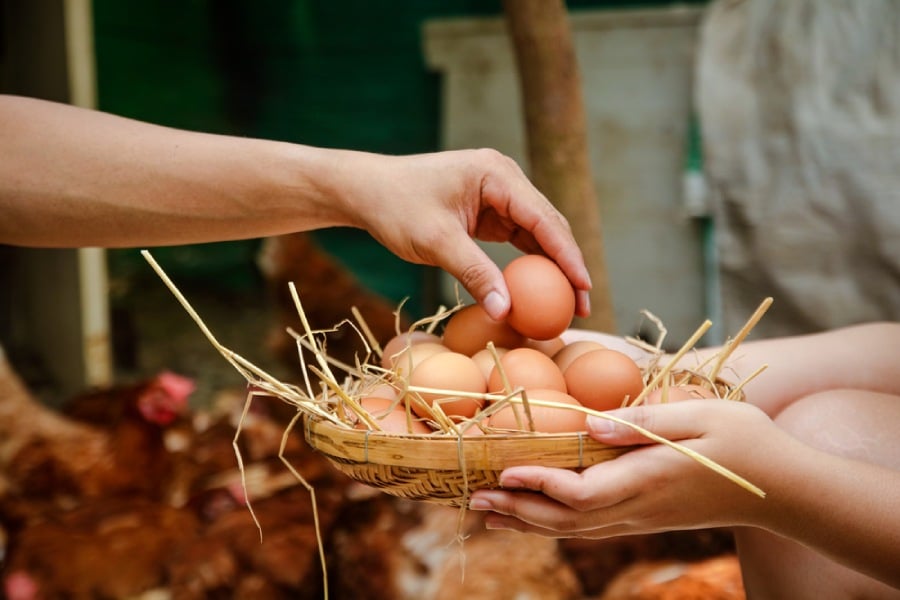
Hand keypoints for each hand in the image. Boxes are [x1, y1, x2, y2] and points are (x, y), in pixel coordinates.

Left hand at [342, 149, 591, 319]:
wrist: (367, 191)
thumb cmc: (396, 206)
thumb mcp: (436, 241)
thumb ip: (474, 273)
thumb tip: (505, 311)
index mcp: (497, 174)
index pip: (544, 218)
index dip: (567, 255)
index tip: (584, 287)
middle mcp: (504, 178)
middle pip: (549, 225)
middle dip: (567, 265)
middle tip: (582, 305)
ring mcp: (499, 195)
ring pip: (538, 234)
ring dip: (552, 267)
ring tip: (570, 304)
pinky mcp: (489, 211)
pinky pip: (519, 239)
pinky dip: (531, 265)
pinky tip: (541, 291)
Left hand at [469, 401, 785, 537]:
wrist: (782, 489)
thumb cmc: (746, 441)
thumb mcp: (701, 417)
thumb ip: (644, 421)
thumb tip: (590, 424)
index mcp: (648, 479)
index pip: (582, 492)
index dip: (540, 485)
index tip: (504, 471)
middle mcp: (639, 507)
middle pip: (566, 520)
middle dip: (517, 510)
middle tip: (474, 499)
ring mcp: (641, 518)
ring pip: (573, 530)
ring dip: (528, 523)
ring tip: (488, 515)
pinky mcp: (645, 519)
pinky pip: (590, 529)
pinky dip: (553, 526)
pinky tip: (534, 520)